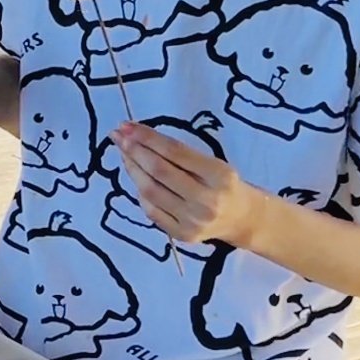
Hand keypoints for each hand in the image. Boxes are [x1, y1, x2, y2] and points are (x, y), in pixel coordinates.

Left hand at [114, 123, 266, 246]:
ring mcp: (193, 221)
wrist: (242, 219)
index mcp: (219, 175)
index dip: (147, 137)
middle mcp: (207, 200)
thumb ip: (181, 154)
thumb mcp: (213, 163)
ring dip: (131, 168)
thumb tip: (137, 136)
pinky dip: (139, 191)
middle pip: (159, 171)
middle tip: (117, 135)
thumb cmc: (223, 184)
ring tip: (123, 153)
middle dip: (134, 150)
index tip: (126, 125)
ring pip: (150, 191)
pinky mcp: (181, 234)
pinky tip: (135, 176)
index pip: (175, 151)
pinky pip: (150, 210)